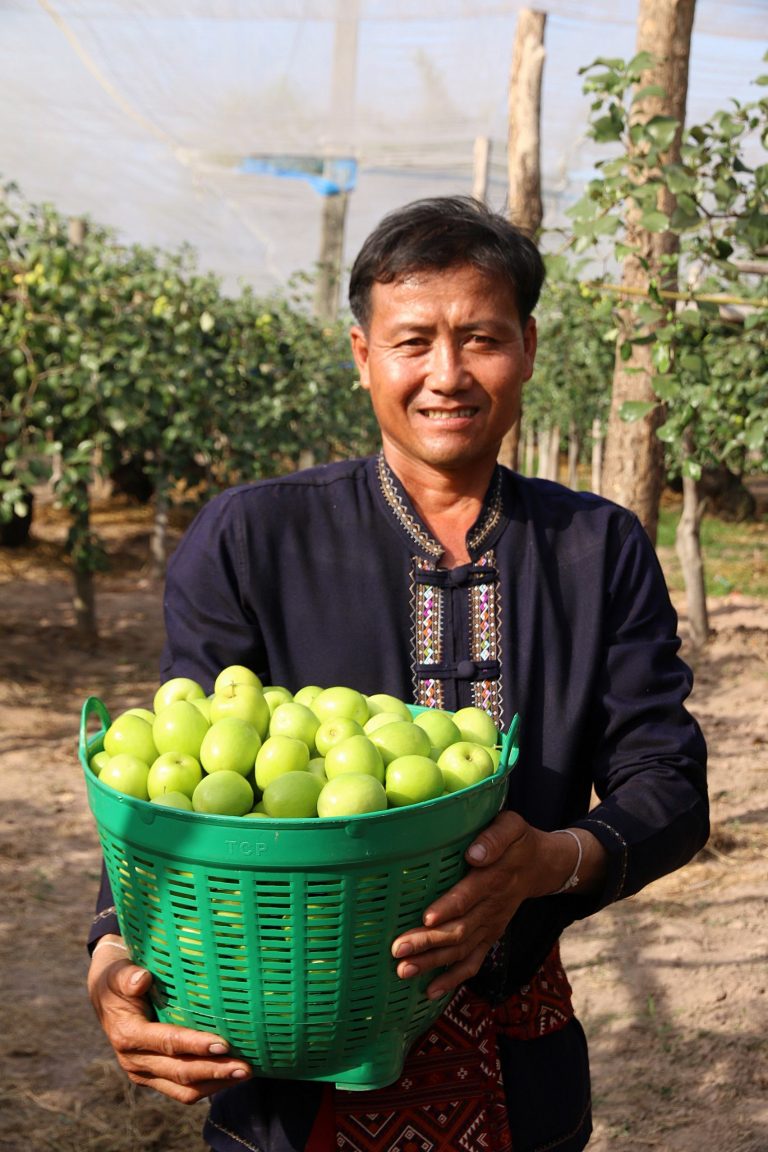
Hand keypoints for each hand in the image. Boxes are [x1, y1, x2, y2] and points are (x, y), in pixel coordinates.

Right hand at [88, 936, 251, 1102]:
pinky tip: (229, 1077)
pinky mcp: (153, 1078)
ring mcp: (144, 1073)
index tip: (224, 1044)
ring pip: (183, 1089)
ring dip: (216, 1084)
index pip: (167, 1042)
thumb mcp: (117, 974)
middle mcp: (134, 1061)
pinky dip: (207, 1087)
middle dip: (214, 1071)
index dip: (195, 1045)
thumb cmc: (118, 979)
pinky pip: (181, 1091)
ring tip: (244, 1074)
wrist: (106, 997)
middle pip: (180, 1072)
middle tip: (245, 1067)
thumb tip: (142, 979)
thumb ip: (128, 977)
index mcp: (128, 1035)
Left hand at [390, 812, 597, 1000]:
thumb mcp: (512, 827)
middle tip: (399, 949)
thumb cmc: (516, 840)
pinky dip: (453, 978)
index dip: (450, 907)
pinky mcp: (490, 936)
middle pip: (460, 929)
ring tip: (404, 970)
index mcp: (494, 877)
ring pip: (461, 949)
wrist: (540, 865)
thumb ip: (495, 838)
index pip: (470, 895)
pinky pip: (473, 962)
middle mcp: (492, 906)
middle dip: (428, 942)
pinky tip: (430, 992)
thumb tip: (474, 854)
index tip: (426, 918)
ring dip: (433, 962)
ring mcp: (491, 925)